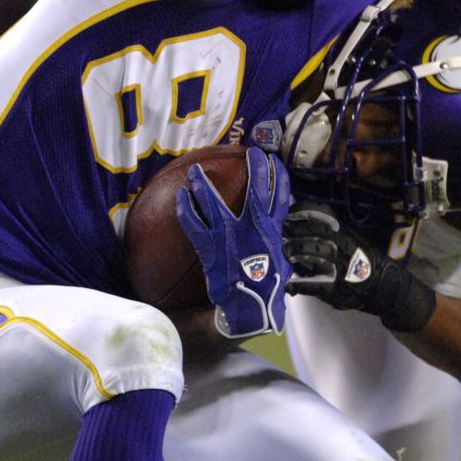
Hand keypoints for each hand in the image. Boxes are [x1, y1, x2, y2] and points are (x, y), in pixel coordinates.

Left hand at [175, 148, 291, 337]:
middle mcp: (252, 230)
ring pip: (214, 203)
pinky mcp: (210, 248)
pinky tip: (179, 196)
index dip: (279, 178)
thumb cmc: (266, 290)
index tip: (275, 163)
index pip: (279, 198)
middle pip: (254, 193)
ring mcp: (229, 237)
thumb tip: (276, 239)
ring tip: (195, 170)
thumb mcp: (281, 265)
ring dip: (203, 185)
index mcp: (272, 233)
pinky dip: (186, 209)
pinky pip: (194, 224)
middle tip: (251, 152)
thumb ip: (277, 247)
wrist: (249, 308)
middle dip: (255, 170)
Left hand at [283, 209, 435, 331]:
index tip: (290, 211)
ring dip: (296, 252)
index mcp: (347, 235)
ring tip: (285, 252)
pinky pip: (314, 285)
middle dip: (297, 231)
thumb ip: (335, 231)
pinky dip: (299, 284)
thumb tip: (308, 219)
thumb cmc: (365, 261)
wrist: (384, 287)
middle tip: (282, 230)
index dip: (305, 212)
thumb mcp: (355, 240)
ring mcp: (339, 270)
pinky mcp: (335, 290)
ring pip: (314, 256)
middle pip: (316, 235)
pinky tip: (288, 284)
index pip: (325, 217)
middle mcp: (344, 250)